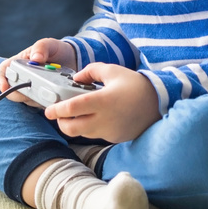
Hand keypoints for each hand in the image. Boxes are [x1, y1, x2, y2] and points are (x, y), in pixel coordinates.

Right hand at [0, 38, 77, 106]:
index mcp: (19, 63)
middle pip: (12, 91)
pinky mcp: (42, 97)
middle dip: (19, 93)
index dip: (0, 81)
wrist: (71, 59)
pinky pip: (40, 103)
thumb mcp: (49, 43)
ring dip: (35, 97)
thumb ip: (41, 47)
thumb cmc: (55, 49)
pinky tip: (55, 94)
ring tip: (50, 89)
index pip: (2, 72)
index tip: (4, 87)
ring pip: (26, 99)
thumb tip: (35, 59)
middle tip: (33, 90)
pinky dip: (46, 101)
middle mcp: (22, 78)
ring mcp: (32, 89)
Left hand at [43, 63, 161, 143]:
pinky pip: (95, 135)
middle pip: (72, 128)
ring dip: (74, 125)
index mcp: (102, 101)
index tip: (48, 110)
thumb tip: (76, 79)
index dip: (57, 110)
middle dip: (61, 122)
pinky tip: (94, 117)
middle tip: (58, 114)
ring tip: (76, 114)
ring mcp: (109, 131)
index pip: (72, 108)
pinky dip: (89, 128)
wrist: (159, 103)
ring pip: (82, 133)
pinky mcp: (114, 138)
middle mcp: (104, 119)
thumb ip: (90, 71)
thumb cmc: (135, 85)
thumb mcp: (113, 70)